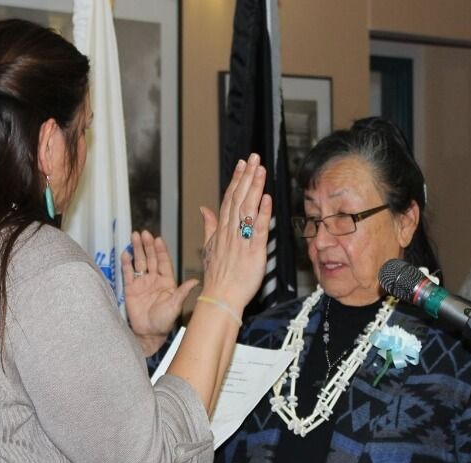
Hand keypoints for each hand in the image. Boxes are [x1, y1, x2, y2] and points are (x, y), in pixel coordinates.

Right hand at [123, 230, 197, 355]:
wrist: (149, 334)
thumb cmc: (164, 322)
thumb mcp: (175, 306)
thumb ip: (183, 292)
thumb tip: (196, 281)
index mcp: (167, 282)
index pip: (164, 262)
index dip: (161, 250)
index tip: (158, 239)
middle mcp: (154, 280)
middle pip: (151, 258)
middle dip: (147, 245)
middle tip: (144, 234)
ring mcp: (142, 283)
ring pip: (139, 262)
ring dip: (137, 249)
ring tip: (134, 236)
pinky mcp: (130, 289)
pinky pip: (128, 273)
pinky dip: (126, 263)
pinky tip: (125, 254)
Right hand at [198, 153, 271, 309]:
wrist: (220, 297)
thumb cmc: (218, 276)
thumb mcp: (209, 247)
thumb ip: (209, 226)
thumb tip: (204, 209)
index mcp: (222, 229)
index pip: (229, 198)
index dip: (236, 179)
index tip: (242, 163)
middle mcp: (231, 231)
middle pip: (239, 198)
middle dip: (246, 176)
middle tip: (253, 158)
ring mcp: (242, 240)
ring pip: (248, 209)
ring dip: (254, 188)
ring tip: (260, 170)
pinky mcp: (253, 251)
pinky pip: (259, 230)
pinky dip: (263, 214)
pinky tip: (267, 199)